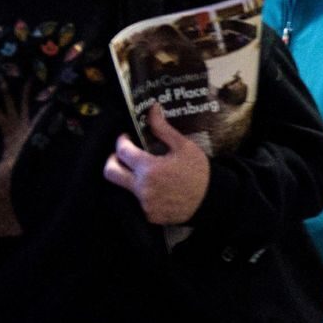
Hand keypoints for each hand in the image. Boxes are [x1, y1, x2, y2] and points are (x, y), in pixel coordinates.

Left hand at [103, 105, 210, 225]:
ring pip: (124, 187)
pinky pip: (138, 202)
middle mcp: (142, 187)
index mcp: (149, 168)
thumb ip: (163, 129)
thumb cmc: (199, 172)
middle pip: (110, 172)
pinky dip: (144, 193)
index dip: (121, 141)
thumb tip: (152, 108)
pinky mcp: (149, 214)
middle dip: (113, 160)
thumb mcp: (184, 147)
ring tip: (146, 172)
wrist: (212, 199)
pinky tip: (157, 188)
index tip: (127, 138)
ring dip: (130, 177)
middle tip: (124, 155)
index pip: (121, 151)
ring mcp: (144, 203)